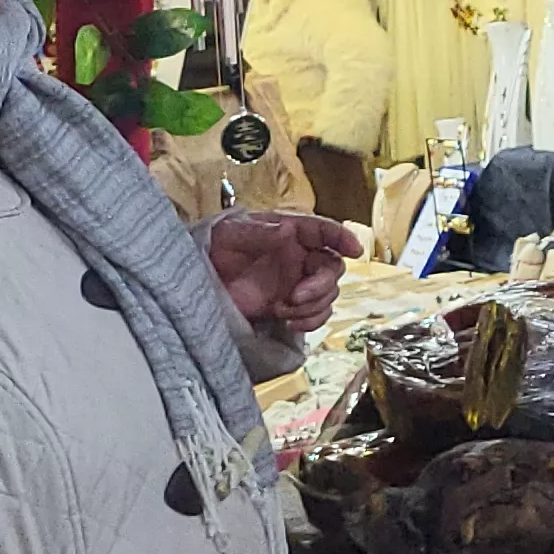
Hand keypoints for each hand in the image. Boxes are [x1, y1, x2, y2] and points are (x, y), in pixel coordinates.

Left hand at [207, 210, 359, 336]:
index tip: (355, 250)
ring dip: (313, 306)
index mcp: (290, 233)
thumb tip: (286, 231)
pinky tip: (290, 322)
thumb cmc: (214, 247)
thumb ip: (259, 232)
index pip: (324, 231)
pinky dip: (311, 321)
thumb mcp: (230, 234)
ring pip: (328, 294)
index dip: (342, 238)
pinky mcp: (290, 307)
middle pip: (332, 268)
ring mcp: (297, 283)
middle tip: (297, 297)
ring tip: (283, 310)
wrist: (199, 280)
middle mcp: (299, 257)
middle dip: (321, 285)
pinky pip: (316, 315)